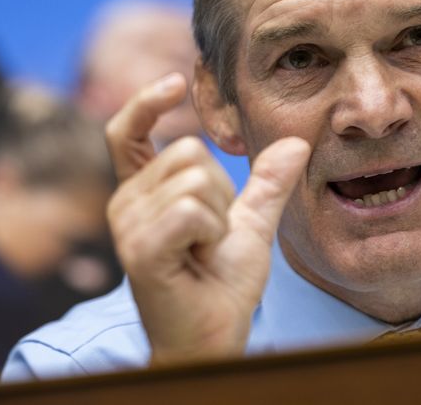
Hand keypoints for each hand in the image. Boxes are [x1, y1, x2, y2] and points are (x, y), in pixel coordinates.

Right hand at [106, 73, 310, 364]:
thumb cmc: (221, 285)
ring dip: (219, 218)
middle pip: (187, 151)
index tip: (175, 83)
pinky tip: (199, 258)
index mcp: (143, 193)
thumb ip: (265, 184)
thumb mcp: (250, 225)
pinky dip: (212, 232)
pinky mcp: (140, 248)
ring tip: (204, 250)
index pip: (126, 133)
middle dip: (220, 191)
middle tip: (211, 235)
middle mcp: (125, 203)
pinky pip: (193, 208)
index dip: (145, 102)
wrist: (215, 337)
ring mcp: (127, 225)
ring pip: (196, 179)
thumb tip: (295, 143)